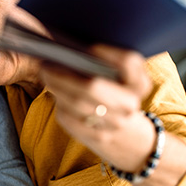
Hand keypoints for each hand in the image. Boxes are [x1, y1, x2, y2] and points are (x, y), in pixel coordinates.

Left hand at [41, 44, 153, 169]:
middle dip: (64, 74)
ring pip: (76, 103)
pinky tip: (53, 94)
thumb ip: (106, 65)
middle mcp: (130, 104)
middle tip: (47, 64)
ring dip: (56, 87)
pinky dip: (58, 104)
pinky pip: (69, 117)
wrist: (127, 138)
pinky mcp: (96, 136)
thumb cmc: (116, 98)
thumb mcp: (123, 82)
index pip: (128, 61)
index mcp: (139, 84)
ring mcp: (114, 123)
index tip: (87, 47)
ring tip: (46, 75)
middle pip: (92, 85)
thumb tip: (69, 50)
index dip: (107, 52)